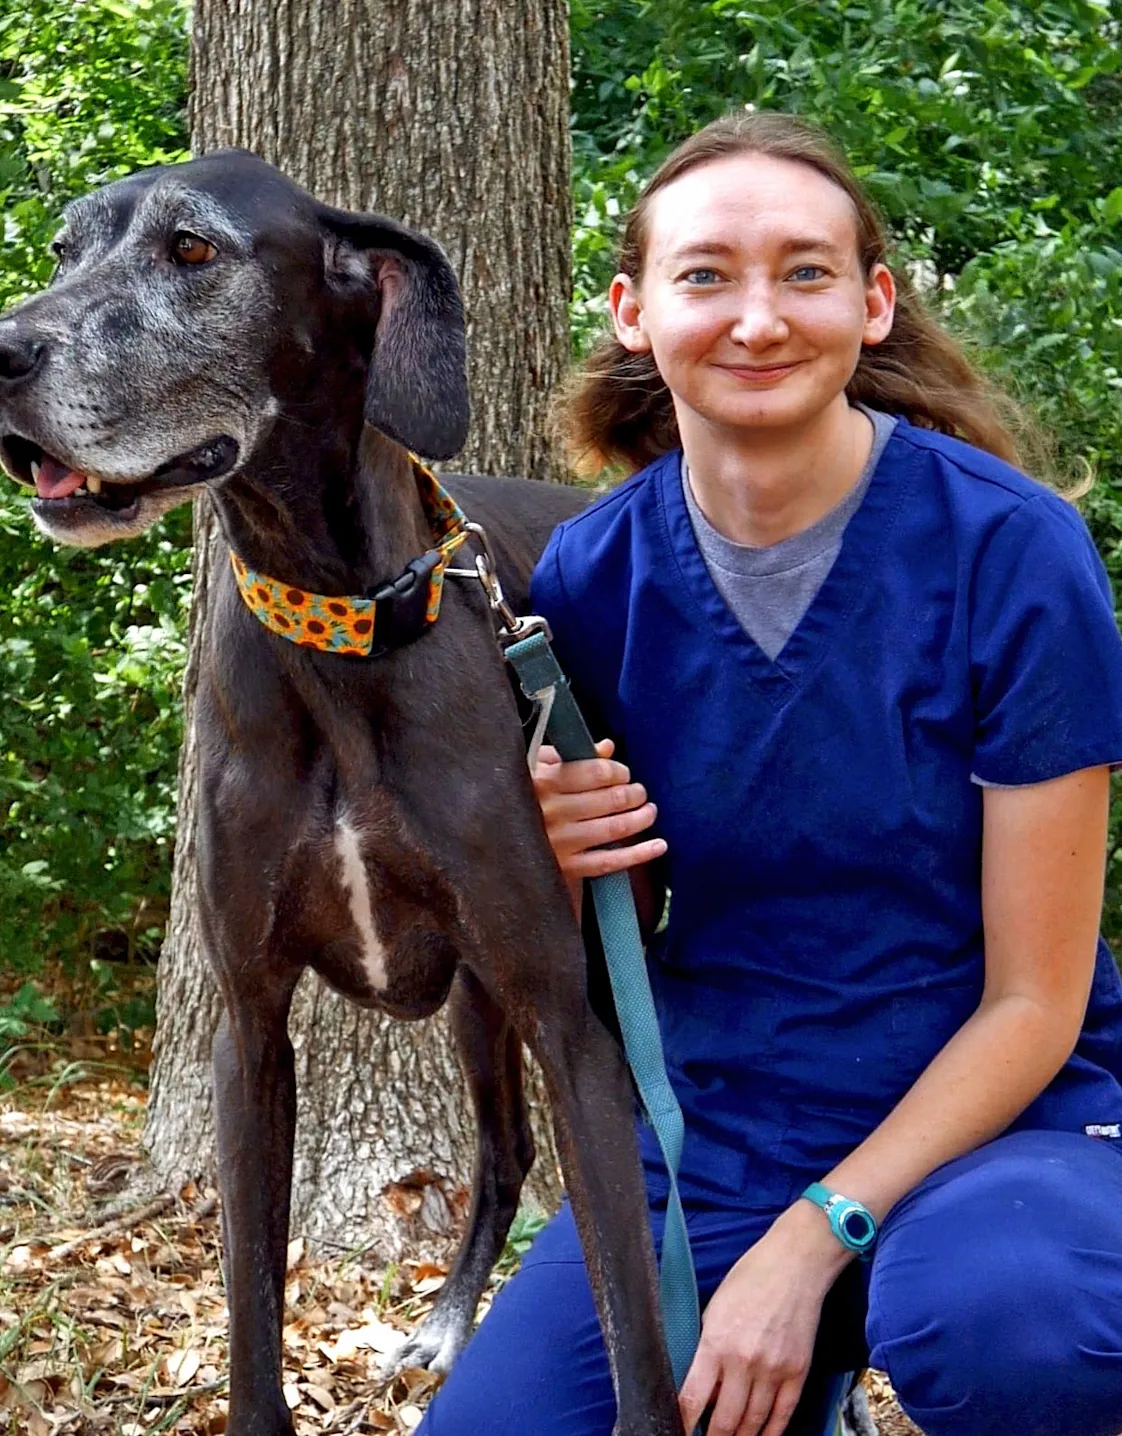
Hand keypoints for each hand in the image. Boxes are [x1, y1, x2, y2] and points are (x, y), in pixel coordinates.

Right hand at [531, 739, 666, 886]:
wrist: (493, 843)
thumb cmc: (520, 798)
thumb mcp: (535, 769)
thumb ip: (570, 756)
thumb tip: (607, 747)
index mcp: (543, 782)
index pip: (596, 772)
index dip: (618, 771)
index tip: (624, 773)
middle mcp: (552, 811)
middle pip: (610, 799)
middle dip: (634, 794)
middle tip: (640, 792)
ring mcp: (560, 842)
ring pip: (614, 828)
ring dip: (640, 819)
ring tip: (650, 812)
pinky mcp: (566, 868)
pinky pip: (610, 861)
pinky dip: (639, 854)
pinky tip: (659, 845)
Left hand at [678, 1208, 846, 1435]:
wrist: (794, 1265)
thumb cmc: (749, 1279)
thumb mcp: (714, 1309)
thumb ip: (707, 1348)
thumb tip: (702, 1385)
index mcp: (716, 1342)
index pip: (693, 1398)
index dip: (683, 1423)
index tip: (678, 1432)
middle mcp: (744, 1361)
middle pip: (725, 1420)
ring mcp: (773, 1369)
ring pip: (753, 1422)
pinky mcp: (798, 1372)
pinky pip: (783, 1415)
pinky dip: (771, 1433)